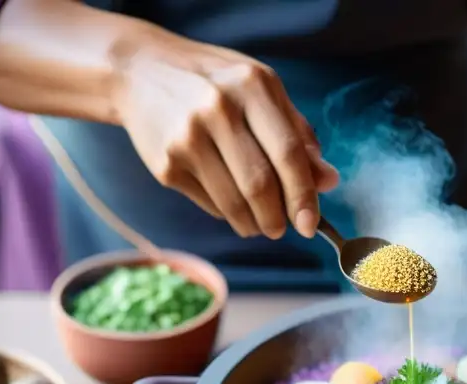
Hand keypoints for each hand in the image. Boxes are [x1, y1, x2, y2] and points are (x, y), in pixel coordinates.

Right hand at [112, 35, 339, 238]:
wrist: (138, 71)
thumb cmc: (212, 81)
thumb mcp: (259, 89)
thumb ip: (296, 133)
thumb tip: (328, 180)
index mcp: (251, 85)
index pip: (287, 153)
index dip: (303, 194)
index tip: (311, 223)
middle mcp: (217, 109)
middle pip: (260, 184)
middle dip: (277, 218)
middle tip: (282, 228)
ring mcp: (187, 138)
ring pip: (234, 202)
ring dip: (254, 224)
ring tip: (260, 224)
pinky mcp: (165, 164)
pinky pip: (209, 204)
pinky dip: (227, 213)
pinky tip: (230, 203)